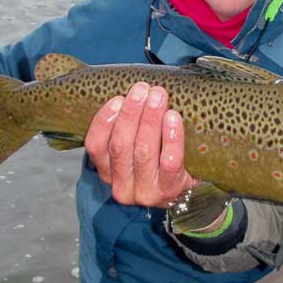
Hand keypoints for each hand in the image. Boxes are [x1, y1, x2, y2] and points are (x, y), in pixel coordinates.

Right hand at [84, 82, 196, 206]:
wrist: (187, 194)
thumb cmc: (158, 163)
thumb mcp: (135, 151)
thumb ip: (128, 130)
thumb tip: (135, 93)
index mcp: (107, 173)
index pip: (96, 146)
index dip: (104, 120)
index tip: (117, 98)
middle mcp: (122, 187)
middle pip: (121, 146)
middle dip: (131, 113)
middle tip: (142, 89)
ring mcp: (145, 192)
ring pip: (143, 152)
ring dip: (150, 120)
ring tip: (158, 97)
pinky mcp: (168, 191)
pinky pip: (169, 162)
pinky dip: (171, 137)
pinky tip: (173, 117)